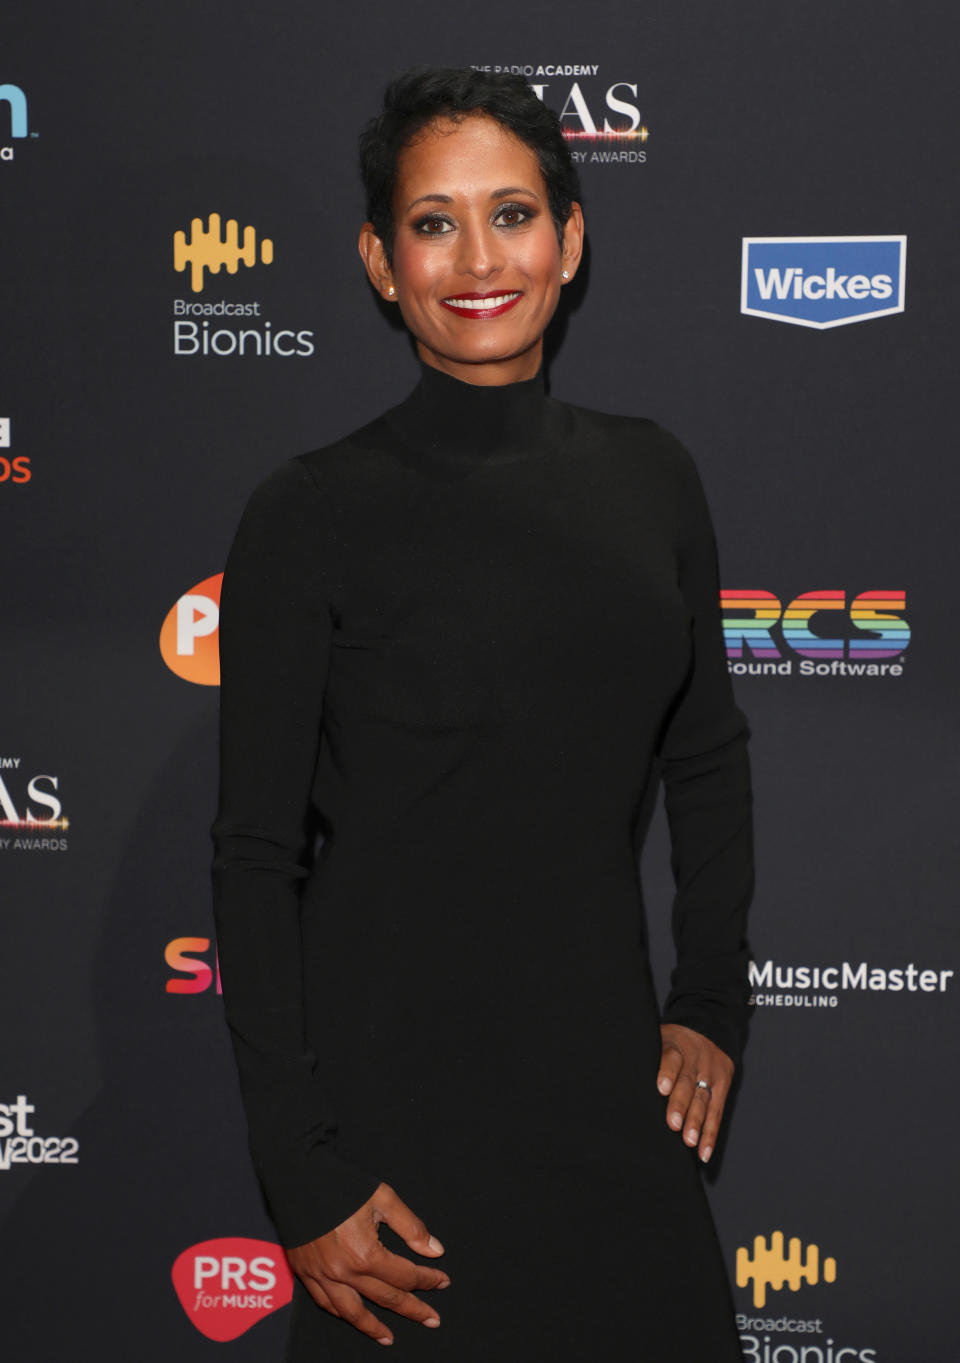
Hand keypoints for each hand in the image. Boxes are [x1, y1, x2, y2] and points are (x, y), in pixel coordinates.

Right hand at [285, 1181, 449, 1345]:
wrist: (299, 1175)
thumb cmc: (343, 1184)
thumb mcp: (384, 1198)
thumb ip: (411, 1228)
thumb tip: (435, 1251)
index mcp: (366, 1254)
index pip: (405, 1276)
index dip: (428, 1279)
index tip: (443, 1281)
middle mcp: (344, 1272)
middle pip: (385, 1298)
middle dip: (413, 1309)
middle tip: (432, 1319)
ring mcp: (322, 1275)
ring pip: (352, 1312)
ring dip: (373, 1328)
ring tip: (389, 1338)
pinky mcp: (305, 1272)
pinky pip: (325, 1303)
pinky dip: (341, 1313)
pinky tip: (353, 1316)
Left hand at [657, 1023, 733, 1164]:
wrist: (710, 1029)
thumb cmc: (674, 1041)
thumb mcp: (660, 1037)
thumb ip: (646, 1054)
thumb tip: (617, 1069)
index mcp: (676, 1045)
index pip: (672, 1057)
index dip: (667, 1072)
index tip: (661, 1088)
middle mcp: (695, 1060)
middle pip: (688, 1083)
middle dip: (681, 1105)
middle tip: (673, 1124)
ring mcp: (710, 1074)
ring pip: (703, 1100)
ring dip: (697, 1123)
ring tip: (689, 1141)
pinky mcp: (723, 1086)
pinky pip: (717, 1112)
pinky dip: (711, 1133)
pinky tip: (703, 1151)